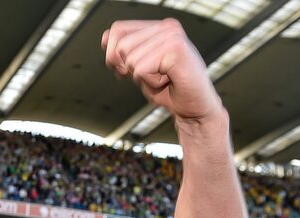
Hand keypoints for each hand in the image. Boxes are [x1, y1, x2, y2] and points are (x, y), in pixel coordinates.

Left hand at [102, 19, 221, 122]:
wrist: (194, 109)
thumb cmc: (170, 90)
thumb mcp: (139, 69)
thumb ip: (123, 53)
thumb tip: (104, 38)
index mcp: (158, 27)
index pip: (117, 30)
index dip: (113, 54)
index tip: (126, 71)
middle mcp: (166, 26)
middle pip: (121, 47)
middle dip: (129, 70)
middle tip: (153, 77)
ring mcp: (172, 35)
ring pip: (130, 60)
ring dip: (143, 79)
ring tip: (163, 79)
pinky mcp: (175, 49)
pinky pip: (141, 70)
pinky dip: (150, 84)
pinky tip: (168, 82)